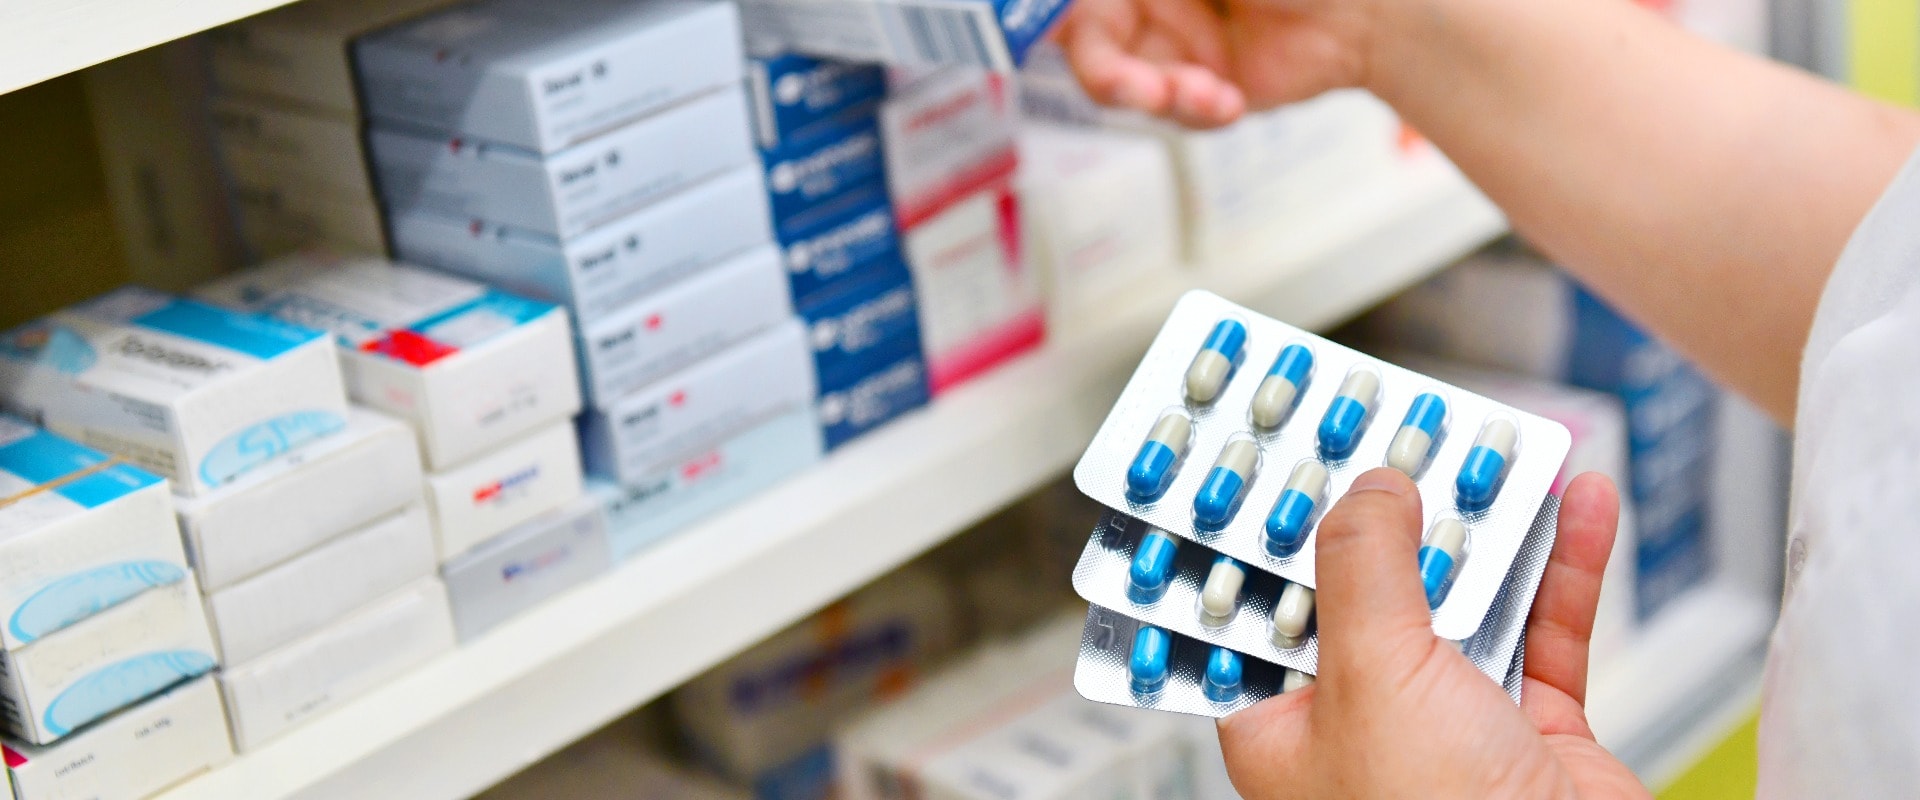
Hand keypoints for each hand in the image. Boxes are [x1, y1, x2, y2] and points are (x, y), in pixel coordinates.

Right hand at [1052, 0, 1380, 126]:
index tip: (1049, 29)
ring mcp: (1175, 44)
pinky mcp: (1202, 88)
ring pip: (1126, 84)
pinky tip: (1229, 102)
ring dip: (1155, 98)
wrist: (1377, 12)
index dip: (1048, 14)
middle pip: (1090, 41)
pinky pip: (1173, 113)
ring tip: (1204, 96)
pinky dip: (1194, 113)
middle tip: (1139, 91)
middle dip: (1107, 72)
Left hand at [1217, 469, 1649, 797]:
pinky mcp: (1532, 731)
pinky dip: (1564, 566)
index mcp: (1282, 723)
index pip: (1254, 604)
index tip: (1275, 450)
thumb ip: (1363, 570)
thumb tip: (1367, 489)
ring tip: (1497, 447)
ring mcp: (1449, 724)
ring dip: (1486, 524)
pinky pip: (1546, 629)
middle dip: (1389, 506)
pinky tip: (1577, 503)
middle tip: (1399, 424)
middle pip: (1366, 585)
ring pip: (1462, 597)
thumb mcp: (1372, 678)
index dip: (1265, 526)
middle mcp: (1360, 720)